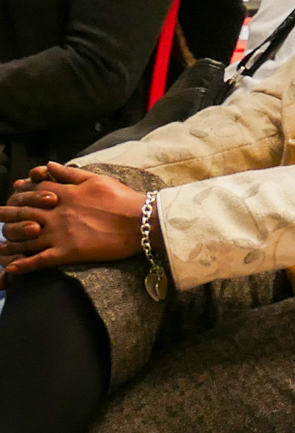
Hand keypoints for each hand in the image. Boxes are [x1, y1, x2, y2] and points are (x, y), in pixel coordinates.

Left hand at [0, 163, 146, 279]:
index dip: (21, 192)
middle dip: (6, 215)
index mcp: (65, 194)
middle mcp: (58, 213)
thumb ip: (69, 173)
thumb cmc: (123, 198)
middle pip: (23, 212)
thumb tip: (48, 165)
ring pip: (26, 238)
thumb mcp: (96, 178)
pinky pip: (41, 260)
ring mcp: (61, 233)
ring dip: (10, 242)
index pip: (34, 190)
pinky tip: (12, 268)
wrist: (142, 221)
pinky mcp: (69, 252)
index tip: (13, 194)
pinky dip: (24, 265)